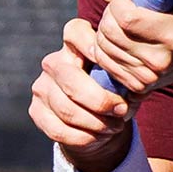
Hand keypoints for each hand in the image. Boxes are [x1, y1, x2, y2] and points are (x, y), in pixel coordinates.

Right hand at [30, 18, 133, 171]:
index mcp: (74, 45)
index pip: (75, 33)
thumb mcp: (123, 82)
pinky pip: (59, 130)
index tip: (108, 61)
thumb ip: (128, 80)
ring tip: (115, 127)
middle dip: (101, 101)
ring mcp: (41, 87)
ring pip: (67, 109)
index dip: (89, 44)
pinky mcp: (36, 111)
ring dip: (96, 123)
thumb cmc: (114, 93)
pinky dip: (84, 138)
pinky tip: (99, 137)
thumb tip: (136, 90)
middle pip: (71, 80)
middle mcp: (53, 62)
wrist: (94, 124)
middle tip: (122, 111)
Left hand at [92, 0, 172, 95]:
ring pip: (102, 48)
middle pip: (109, 32)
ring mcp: (150, 76)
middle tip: (124, 10)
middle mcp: (161, 59)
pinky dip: (106, 50)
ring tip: (125, 26)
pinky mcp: (139, 86)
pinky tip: (123, 42)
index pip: (126, 17)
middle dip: (109, 14)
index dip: (119, 1)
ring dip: (106, 32)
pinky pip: (105, 63)